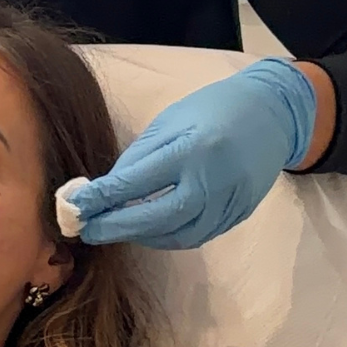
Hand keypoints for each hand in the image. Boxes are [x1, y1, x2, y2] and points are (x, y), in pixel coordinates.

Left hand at [67, 58, 316, 249]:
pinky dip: (167, 237)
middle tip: (85, 230)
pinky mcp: (238, 216)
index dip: (102, 198)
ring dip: (140, 236)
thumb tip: (107, 189)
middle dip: (116, 227)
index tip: (74, 207)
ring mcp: (229, 203)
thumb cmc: (212, 109)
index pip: (137, 182)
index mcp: (191, 149)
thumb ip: (139, 157)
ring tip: (111, 229)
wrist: (272, 114)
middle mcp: (212, 181)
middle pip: (156, 219)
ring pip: (177, 235)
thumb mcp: (170, 122)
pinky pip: (196, 236)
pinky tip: (146, 230)